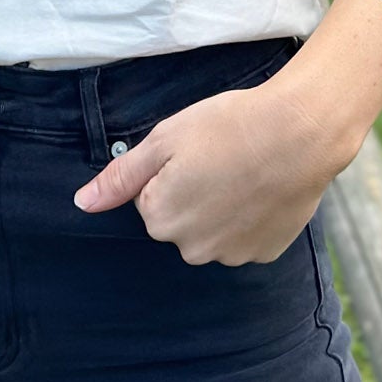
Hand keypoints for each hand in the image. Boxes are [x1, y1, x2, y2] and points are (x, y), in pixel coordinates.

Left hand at [72, 77, 344, 265]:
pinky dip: (250, 215)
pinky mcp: (264, 252)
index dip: (171, 168)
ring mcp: (231, 255)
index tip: (195, 148)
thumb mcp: (165, 138)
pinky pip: (245, 236)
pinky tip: (263, 186)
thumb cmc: (228, 126)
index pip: (150, 196)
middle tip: (219, 155)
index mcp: (161, 218)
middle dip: (192, 191)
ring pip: (212, 229)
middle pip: (180, 218)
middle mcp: (191, 249)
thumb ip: (121, 176)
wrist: (299, 133)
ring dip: (221, 205)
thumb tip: (82, 203)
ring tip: (245, 167)